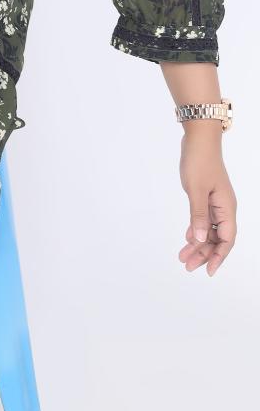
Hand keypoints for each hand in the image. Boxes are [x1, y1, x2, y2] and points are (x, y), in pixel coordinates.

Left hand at [178, 129, 236, 276]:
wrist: (198, 139)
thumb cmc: (199, 161)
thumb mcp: (196, 190)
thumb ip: (198, 216)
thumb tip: (200, 239)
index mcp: (227, 208)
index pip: (227, 239)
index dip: (219, 257)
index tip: (208, 271)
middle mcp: (224, 207)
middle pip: (218, 238)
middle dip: (204, 253)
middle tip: (187, 266)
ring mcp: (216, 202)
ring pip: (209, 230)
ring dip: (198, 243)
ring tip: (183, 257)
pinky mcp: (206, 197)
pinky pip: (204, 219)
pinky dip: (196, 230)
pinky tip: (187, 238)